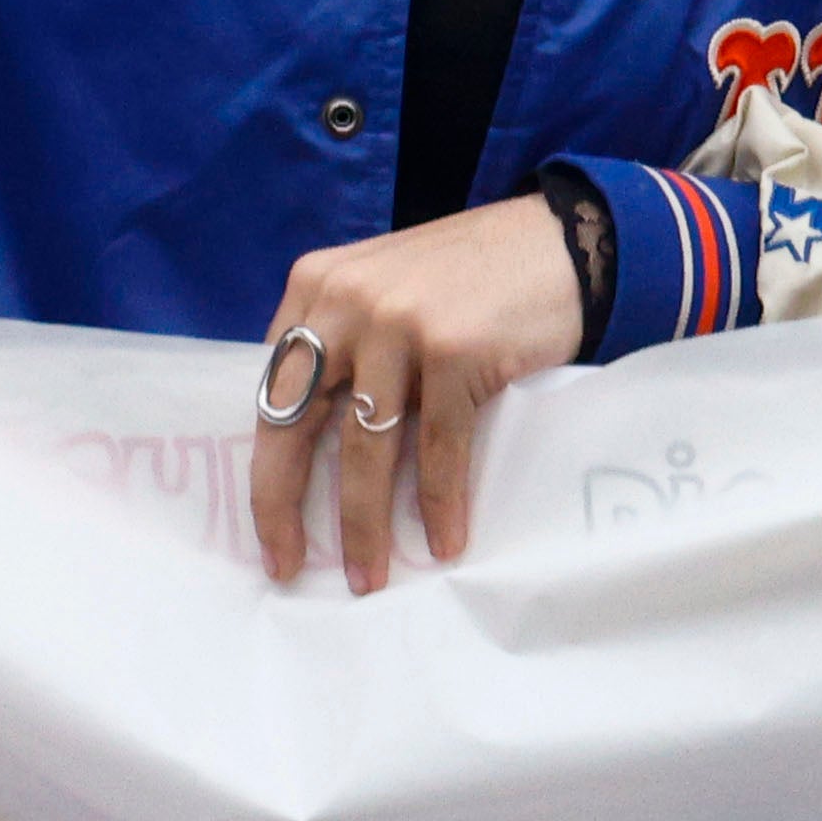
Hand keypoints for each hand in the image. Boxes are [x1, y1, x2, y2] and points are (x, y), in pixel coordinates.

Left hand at [244, 192, 584, 590]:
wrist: (555, 243)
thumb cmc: (466, 281)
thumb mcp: (382, 292)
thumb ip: (344, 346)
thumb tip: (315, 449)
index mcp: (314, 287)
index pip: (271, 391)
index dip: (266, 468)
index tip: (269, 529)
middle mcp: (344, 301)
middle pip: (297, 421)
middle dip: (285, 505)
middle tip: (289, 566)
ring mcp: (399, 323)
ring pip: (365, 446)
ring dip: (364, 524)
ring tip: (370, 577)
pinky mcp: (454, 350)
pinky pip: (437, 448)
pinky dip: (439, 503)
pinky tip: (445, 543)